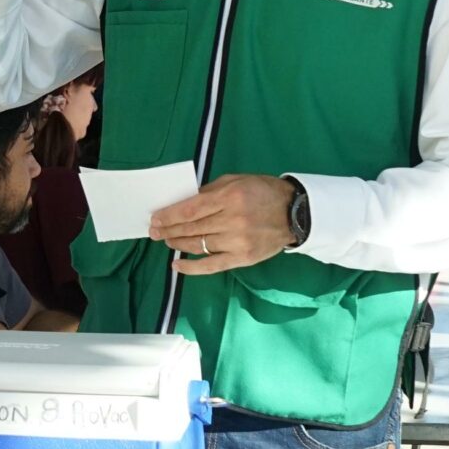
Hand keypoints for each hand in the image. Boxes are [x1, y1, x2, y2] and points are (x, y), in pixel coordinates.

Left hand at [149, 174, 295, 274]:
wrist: (295, 213)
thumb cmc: (263, 192)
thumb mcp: (236, 181)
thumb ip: (209, 191)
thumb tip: (183, 202)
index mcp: (230, 197)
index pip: (191, 209)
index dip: (169, 216)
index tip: (155, 218)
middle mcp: (232, 220)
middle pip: (192, 228)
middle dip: (168, 230)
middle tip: (153, 231)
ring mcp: (237, 242)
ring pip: (198, 245)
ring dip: (178, 244)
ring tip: (166, 240)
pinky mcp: (242, 258)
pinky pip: (211, 266)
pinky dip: (191, 267)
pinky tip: (177, 264)